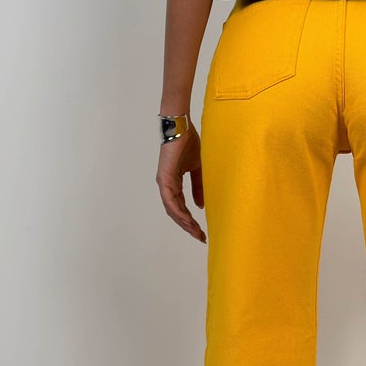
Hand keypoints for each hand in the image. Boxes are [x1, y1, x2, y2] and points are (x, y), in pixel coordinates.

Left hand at [157, 126, 206, 242]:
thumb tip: (200, 206)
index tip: (201, 231)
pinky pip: (171, 200)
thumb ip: (198, 187)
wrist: (181, 128)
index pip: (181, 207)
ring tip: (195, 231)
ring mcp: (164, 182)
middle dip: (188, 226)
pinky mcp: (164, 178)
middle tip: (199, 237)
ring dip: (184, 222)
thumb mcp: (197, 169)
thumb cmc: (188, 144)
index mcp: (173, 183)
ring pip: (172, 209)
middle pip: (175, 212)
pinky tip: (188, 219)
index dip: (190, 220)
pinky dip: (179, 211)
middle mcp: (166, 185)